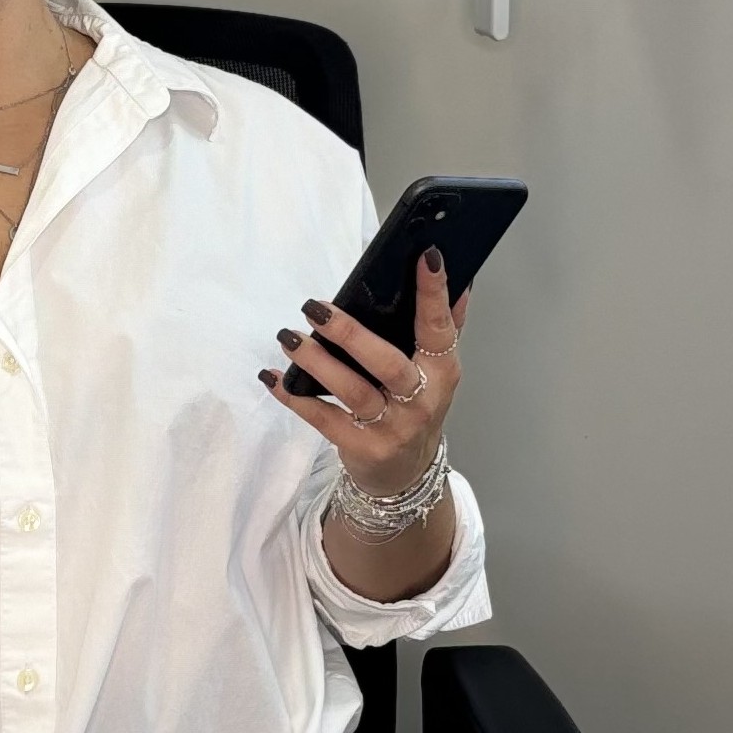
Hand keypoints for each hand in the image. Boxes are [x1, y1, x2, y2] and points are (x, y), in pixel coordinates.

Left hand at [259, 248, 470, 492]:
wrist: (405, 476)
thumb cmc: (416, 409)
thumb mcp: (437, 373)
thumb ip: (443, 328)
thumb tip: (459, 281)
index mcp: (441, 372)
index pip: (439, 328)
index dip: (434, 294)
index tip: (424, 257)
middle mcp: (420, 401)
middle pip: (386, 363)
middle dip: (350, 334)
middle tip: (314, 307)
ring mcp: (391, 428)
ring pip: (352, 391)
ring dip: (317, 362)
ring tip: (289, 337)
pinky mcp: (360, 448)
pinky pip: (323, 419)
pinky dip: (295, 397)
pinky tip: (273, 377)